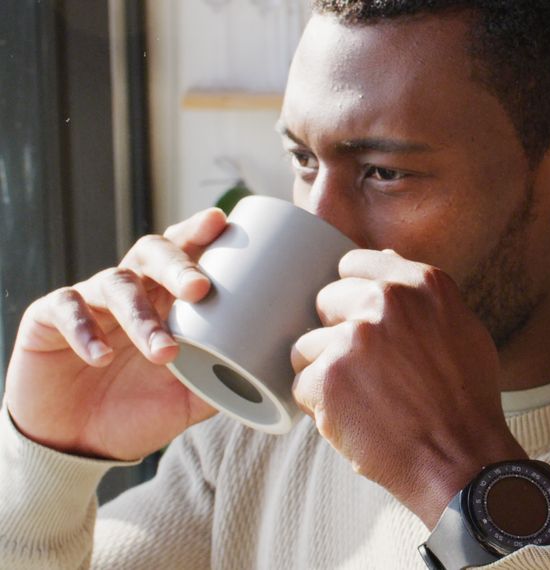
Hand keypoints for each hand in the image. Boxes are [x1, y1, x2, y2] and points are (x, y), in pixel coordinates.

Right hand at [5, 208, 227, 460]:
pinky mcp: (47, 319)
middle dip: (177, 265)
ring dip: (142, 317)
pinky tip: (102, 356)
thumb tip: (268, 377)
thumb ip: (222, 383)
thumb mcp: (187, 400)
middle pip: (152, 253)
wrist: (77, 444)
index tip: (221, 221)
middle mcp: (130, 289)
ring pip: (116, 284)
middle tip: (200, 288)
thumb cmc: (137, 411)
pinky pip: (66, 310)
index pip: (184, 252)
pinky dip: (85, 331)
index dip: (200, 234)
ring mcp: (89, 301)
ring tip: (164, 352)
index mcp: (166, 299)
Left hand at [290, 249, 526, 527]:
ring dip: (325, 372)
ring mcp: (354, 338)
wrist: (462, 458)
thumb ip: (421, 294)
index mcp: (422, 283)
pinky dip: (320, 407)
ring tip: (361, 399)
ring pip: (307, 345)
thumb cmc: (466, 399)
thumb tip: (384, 257)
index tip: (361, 320)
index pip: (353, 264)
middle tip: (367, 370)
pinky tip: (354, 418)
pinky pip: (302, 384)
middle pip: (326, 301)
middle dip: (338, 333)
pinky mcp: (328, 378)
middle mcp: (387, 301)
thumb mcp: (462, 329)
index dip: (352, 295)